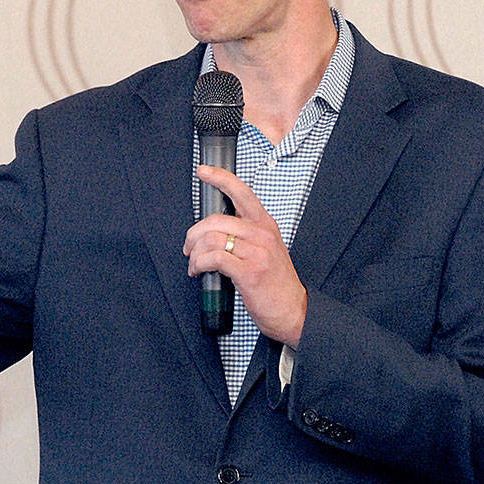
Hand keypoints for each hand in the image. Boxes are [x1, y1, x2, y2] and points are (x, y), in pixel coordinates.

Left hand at [183, 165, 307, 347]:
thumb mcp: (267, 250)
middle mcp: (262, 234)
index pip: (242, 192)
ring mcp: (257, 252)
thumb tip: (214, 231)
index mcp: (266, 225)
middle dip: (193, 234)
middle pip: (215, 220)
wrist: (295, 311)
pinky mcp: (249, 272)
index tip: (204, 171)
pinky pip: (213, 258)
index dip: (220, 178)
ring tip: (194, 264)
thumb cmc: (277, 284)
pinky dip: (199, 264)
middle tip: (189, 248)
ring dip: (194, 253)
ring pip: (211, 239)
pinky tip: (198, 270)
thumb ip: (247, 235)